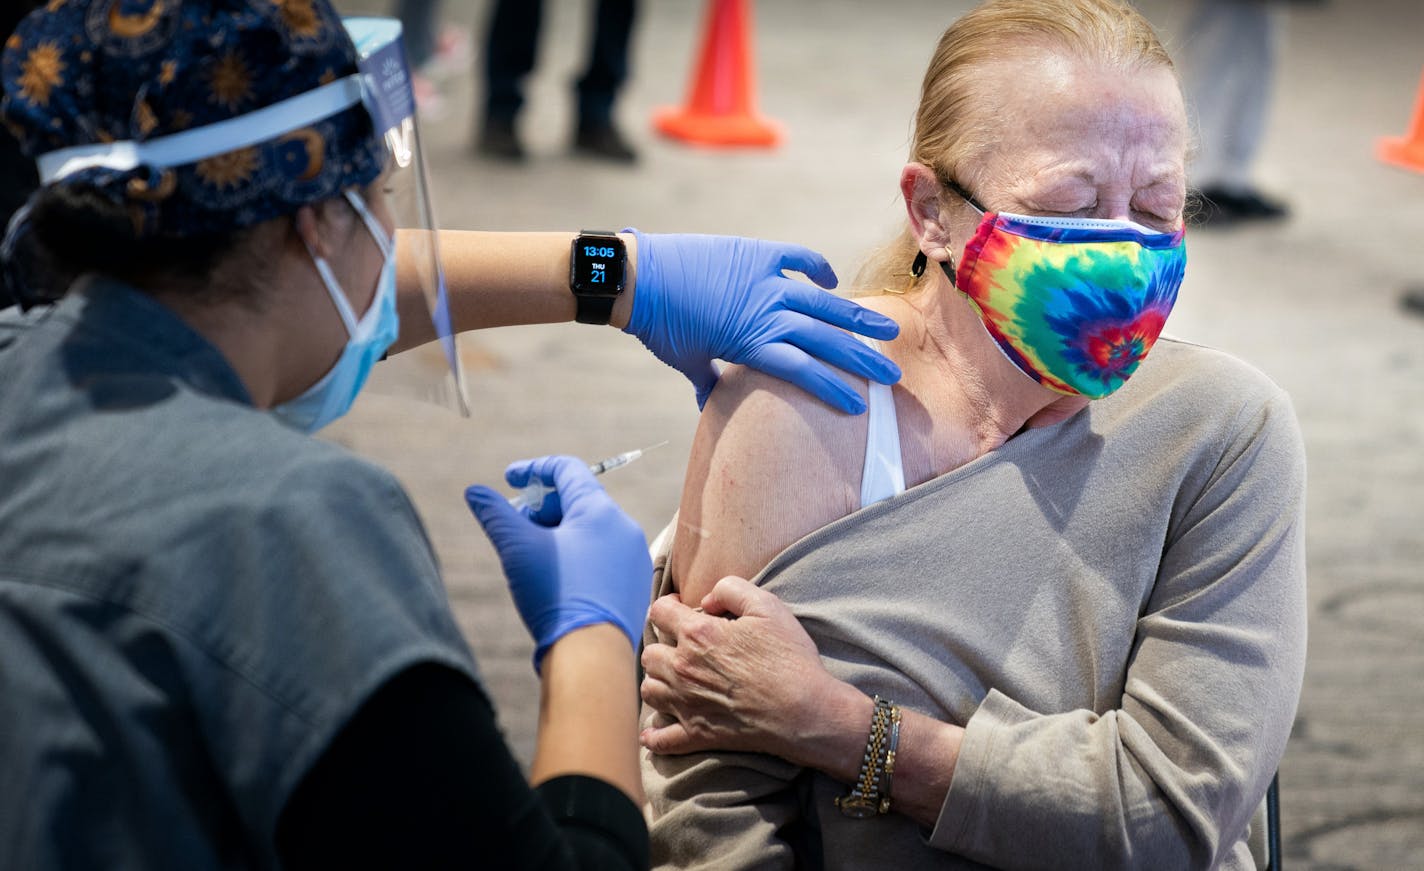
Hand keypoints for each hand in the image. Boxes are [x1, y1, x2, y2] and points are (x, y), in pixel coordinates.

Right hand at [465, 456, 651, 671]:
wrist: (591, 657)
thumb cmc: (555, 596)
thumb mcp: (517, 548)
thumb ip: (495, 514)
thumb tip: (475, 492)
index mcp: (600, 511)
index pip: (568, 469)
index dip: (534, 469)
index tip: (510, 479)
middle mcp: (624, 528)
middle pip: (579, 500)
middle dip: (543, 507)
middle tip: (515, 524)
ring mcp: (632, 558)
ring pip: (591, 531)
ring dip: (558, 532)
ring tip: (532, 553)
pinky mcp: (633, 585)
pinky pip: (602, 557)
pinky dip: (576, 555)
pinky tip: (555, 578)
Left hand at [625, 231, 900, 413]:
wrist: (639, 277)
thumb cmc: (660, 326)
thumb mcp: (687, 360)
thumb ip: (708, 382)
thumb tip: (710, 405)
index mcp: (752, 343)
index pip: (804, 371)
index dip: (834, 389)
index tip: (859, 406)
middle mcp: (767, 313)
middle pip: (825, 339)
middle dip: (862, 358)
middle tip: (893, 373)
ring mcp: (764, 280)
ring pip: (822, 302)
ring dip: (856, 317)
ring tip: (887, 328)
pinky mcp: (755, 253)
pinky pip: (797, 258)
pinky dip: (816, 268)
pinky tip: (831, 281)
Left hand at [640, 576, 836, 761]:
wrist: (804, 712)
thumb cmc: (789, 658)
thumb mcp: (768, 606)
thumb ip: (731, 589)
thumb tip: (706, 600)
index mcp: (698, 635)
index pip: (659, 612)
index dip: (668, 606)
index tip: (679, 609)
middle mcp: (683, 669)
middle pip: (650, 653)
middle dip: (663, 645)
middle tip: (681, 646)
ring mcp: (686, 704)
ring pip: (649, 690)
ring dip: (658, 681)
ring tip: (674, 679)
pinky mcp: (696, 734)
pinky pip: (660, 739)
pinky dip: (654, 734)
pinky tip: (654, 730)